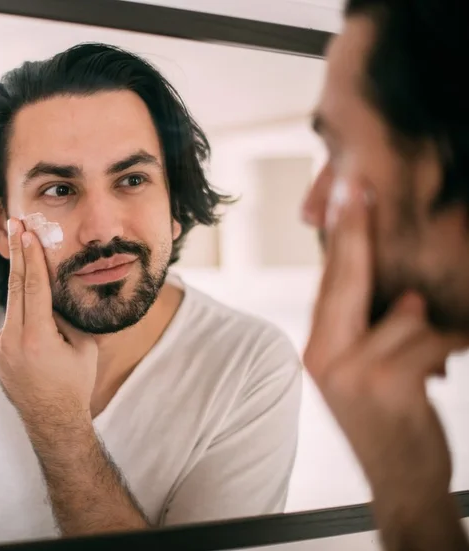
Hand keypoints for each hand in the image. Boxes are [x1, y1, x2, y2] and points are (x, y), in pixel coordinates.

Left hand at [0, 217, 97, 426]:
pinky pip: (11, 323)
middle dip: (17, 253)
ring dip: (25, 288)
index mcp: (36, 339)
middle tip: (14, 224)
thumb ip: (69, 317)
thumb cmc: (74, 383)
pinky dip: (24, 318)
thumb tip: (63, 289)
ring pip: (15, 306)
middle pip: (15, 287)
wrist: (51, 420)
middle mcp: (11, 341)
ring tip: (32, 268)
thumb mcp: (83, 347)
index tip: (26, 233)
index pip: (33, 288)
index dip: (31, 258)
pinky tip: (38, 333)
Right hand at [303, 179, 466, 509]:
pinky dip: (447, 349)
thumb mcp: (366, 376)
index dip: (339, 241)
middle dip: (356, 234)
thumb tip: (407, 299)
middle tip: (360, 192)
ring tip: (426, 369)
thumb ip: (373, 334)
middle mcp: (324, 356)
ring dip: (430, 335)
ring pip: (405, 316)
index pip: (329, 285)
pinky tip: (439, 373)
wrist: (400, 483)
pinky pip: (428, 341)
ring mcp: (350, 371)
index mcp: (318, 350)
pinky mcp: (383, 382)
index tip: (345, 202)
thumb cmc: (389, 426)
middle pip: (346, 281)